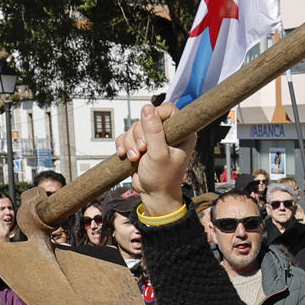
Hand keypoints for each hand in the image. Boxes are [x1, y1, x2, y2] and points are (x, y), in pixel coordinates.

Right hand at [115, 102, 192, 216]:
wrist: (154, 195)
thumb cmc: (163, 179)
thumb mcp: (159, 154)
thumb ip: (154, 131)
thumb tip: (147, 108)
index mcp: (181, 133)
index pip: (168, 110)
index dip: (155, 116)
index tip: (149, 130)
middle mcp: (168, 133)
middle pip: (146, 118)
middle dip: (139, 134)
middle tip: (143, 150)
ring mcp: (153, 139)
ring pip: (134, 127)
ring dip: (130, 142)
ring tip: (135, 158)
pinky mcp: (141, 145)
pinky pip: (126, 136)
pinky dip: (123, 145)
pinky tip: (125, 155)